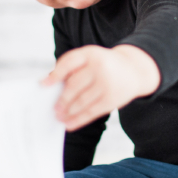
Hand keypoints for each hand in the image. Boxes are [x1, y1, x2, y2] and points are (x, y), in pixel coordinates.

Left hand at [42, 45, 160, 130]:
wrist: (135, 69)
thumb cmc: (105, 64)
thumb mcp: (90, 56)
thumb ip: (72, 66)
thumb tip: (49, 83)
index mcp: (90, 54)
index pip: (69, 63)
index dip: (55, 75)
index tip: (43, 85)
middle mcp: (99, 67)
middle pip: (74, 85)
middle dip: (62, 99)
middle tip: (54, 108)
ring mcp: (107, 84)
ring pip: (82, 101)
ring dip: (68, 111)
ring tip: (59, 117)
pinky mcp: (112, 99)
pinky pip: (92, 112)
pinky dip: (79, 119)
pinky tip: (70, 123)